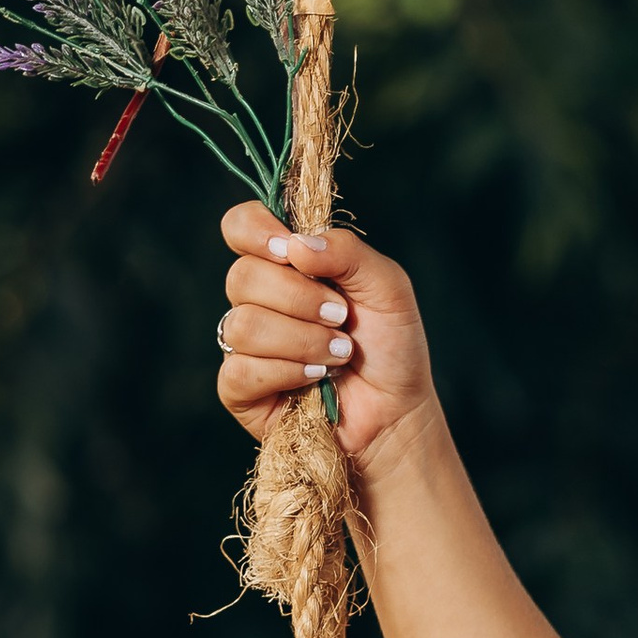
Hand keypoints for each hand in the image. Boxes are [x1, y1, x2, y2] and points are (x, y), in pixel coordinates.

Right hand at [215, 202, 439, 474]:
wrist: (396, 411)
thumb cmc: (390, 346)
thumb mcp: (387, 287)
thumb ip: (348, 251)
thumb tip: (297, 244)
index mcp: (287, 264)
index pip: (241, 226)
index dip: (256, 230)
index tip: (289, 249)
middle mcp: (260, 299)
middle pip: (243, 276)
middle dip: (299, 297)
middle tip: (341, 316)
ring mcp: (246, 344)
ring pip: (243, 325)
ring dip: (301, 339)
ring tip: (339, 353)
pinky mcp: (240, 388)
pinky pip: (240, 369)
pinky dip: (286, 371)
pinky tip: (316, 378)